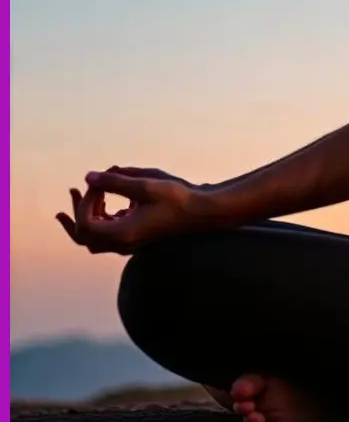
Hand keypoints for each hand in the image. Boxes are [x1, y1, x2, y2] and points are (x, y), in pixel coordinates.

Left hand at [56, 169, 201, 255]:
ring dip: (85, 217)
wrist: (201, 213)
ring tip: (84, 195)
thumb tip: (88, 176)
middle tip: (73, 190)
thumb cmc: (177, 198)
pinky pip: (108, 235)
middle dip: (75, 211)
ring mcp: (128, 244)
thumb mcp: (146, 185)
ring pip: (93, 239)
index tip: (101, 181)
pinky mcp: (136, 239)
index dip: (87, 199)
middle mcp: (122, 244)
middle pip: (83, 236)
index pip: (86, 221)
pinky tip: (109, 203)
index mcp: (121, 233)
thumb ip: (115, 181)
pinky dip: (101, 219)